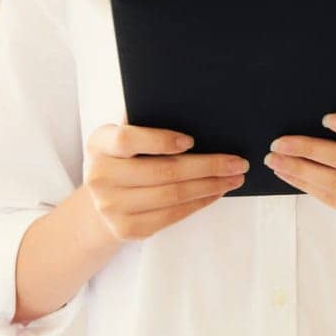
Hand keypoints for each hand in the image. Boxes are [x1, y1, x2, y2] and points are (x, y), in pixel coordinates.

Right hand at [84, 120, 250, 242]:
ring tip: (234, 177)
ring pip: (171, 196)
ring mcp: (111, 207)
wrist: (100, 201)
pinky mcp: (127, 229)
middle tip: (237, 162)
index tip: (191, 141)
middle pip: (161, 171)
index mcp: (98, 144)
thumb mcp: (123, 135)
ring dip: (210, 186)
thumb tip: (189, 106)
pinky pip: (171, 216)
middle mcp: (99, 177)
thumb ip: (144, 121)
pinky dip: (198, 203)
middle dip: (206, 166)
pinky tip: (215, 192)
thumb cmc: (123, 158)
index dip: (160, 140)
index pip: (128, 140)